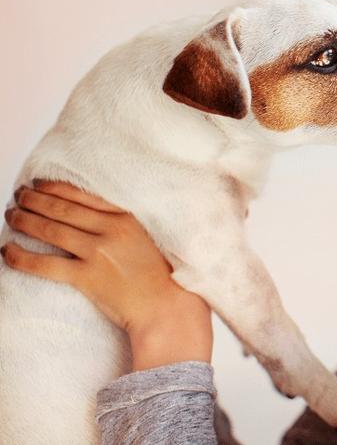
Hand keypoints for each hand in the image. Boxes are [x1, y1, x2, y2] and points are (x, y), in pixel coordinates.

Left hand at [2, 180, 212, 369]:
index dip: (56, 188)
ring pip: (51, 230)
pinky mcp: (87, 278)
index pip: (83, 196)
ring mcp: (98, 253)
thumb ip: (122, 225)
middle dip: (35, 200)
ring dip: (25, 221)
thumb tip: (90, 218)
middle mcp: (111, 230)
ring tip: (11, 216)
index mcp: (127, 218)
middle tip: (18, 196)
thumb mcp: (147, 239)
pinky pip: (45, 264)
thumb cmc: (161, 277)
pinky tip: (9, 251)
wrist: (166, 307)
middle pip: (63, 209)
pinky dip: (22, 256)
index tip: (39, 184)